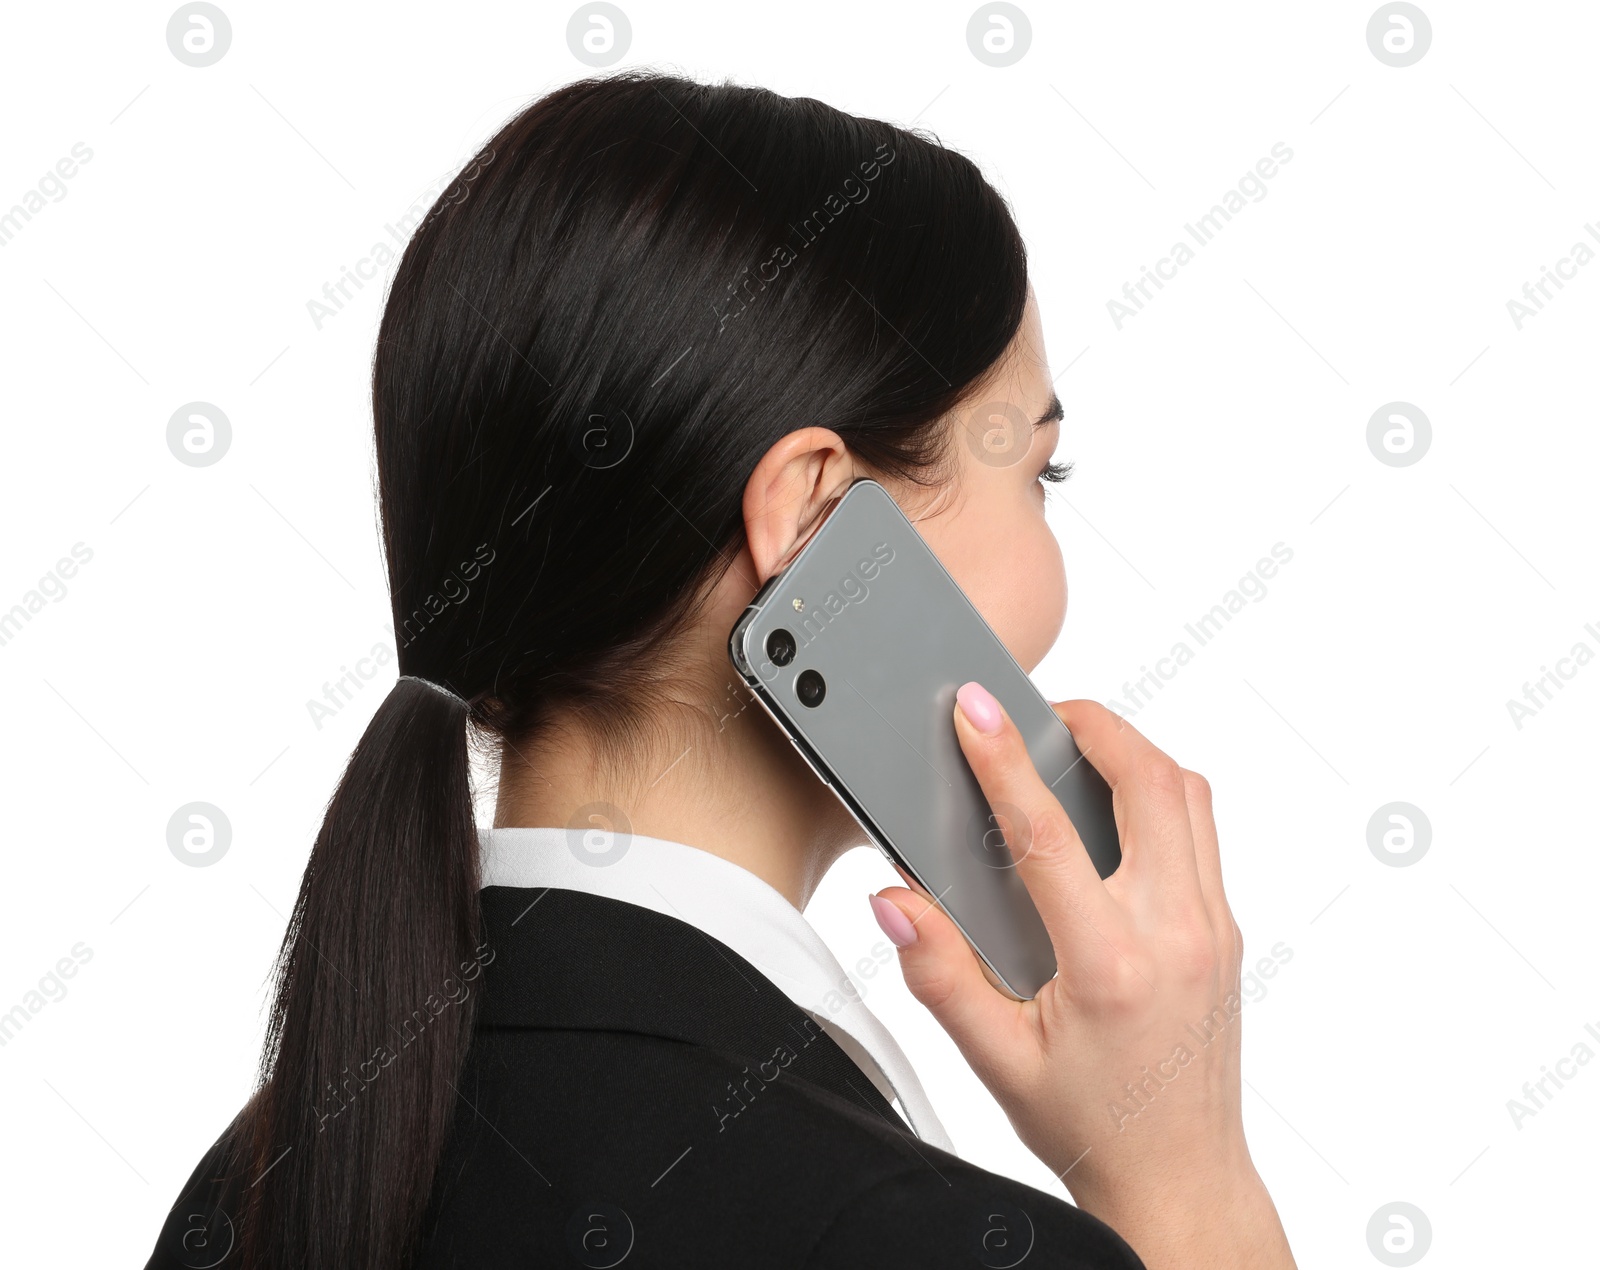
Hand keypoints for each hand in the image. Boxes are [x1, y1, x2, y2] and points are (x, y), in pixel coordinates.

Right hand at [869, 685, 1294, 1269]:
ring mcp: (1212, 928)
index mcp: (1108, 964)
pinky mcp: (1226, 931)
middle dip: (1095, 724)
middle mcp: (1175, 933)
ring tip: (1075, 743)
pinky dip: (1159, 791)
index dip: (1003, 758)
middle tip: (1038, 711)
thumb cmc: (1089, 1124)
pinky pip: (1202, 830)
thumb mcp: (996, 1059)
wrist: (1179, 1178)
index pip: (1048, 832)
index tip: (976, 708)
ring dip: (1133, 752)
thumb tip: (895, 902)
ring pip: (1189, 795)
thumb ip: (940, 975)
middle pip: (1150, 781)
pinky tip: (1113, 806)